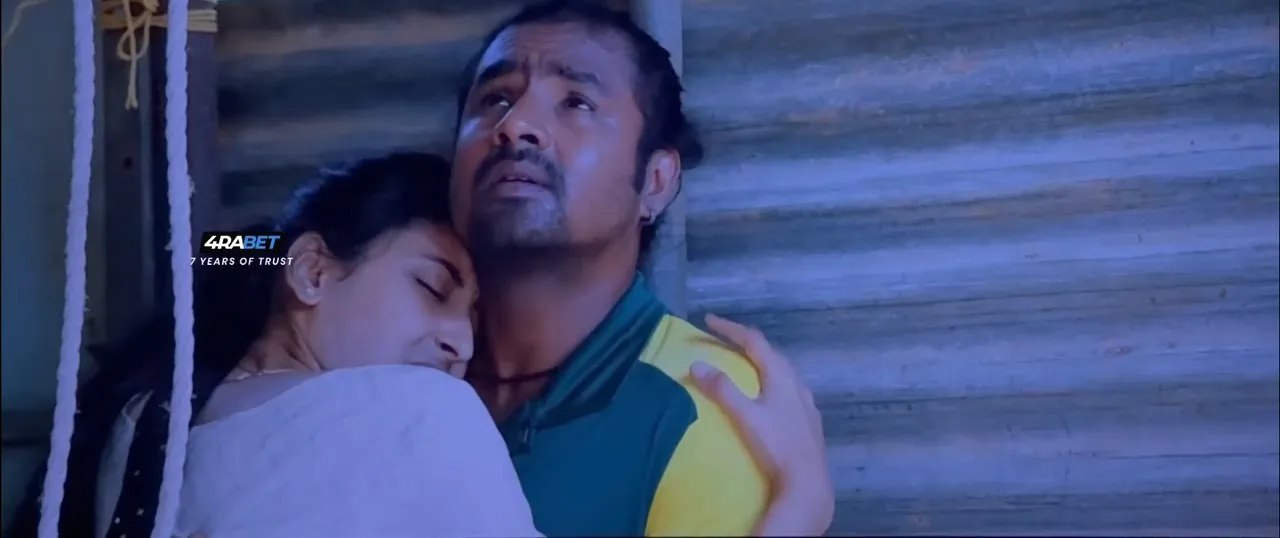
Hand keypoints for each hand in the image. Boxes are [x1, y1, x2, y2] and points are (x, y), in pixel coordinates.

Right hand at [691, 314, 833, 534]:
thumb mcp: (745, 416)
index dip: (731, 328)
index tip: (709, 321)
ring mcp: (806, 401)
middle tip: (724, 340)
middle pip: (770, 353)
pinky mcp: (808, 419)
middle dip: (746, 343)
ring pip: (782, 371)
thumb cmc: (776, 445)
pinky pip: (788, 388)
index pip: (754, 341)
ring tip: (743, 365)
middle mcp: (797, 382)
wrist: (807, 481)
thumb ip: (722, 389)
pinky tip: (767, 396)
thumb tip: (697, 364)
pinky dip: (771, 381)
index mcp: (781, 375)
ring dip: (761, 362)